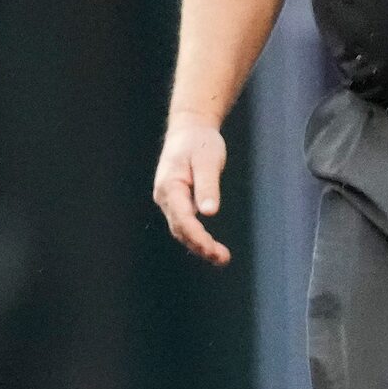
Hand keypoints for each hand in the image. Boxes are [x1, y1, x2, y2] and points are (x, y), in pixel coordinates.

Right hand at [152, 122, 231, 265]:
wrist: (190, 130)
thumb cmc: (200, 143)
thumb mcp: (208, 160)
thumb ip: (208, 186)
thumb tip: (209, 212)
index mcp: (169, 186)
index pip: (182, 219)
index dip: (197, 237)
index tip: (213, 250)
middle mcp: (165, 197)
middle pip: (180, 229)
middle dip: (200, 246)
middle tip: (222, 258)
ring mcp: (170, 201)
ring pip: (182, 230)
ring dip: (199, 245)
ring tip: (221, 258)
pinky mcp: (178, 202)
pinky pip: (185, 224)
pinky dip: (197, 237)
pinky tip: (212, 248)